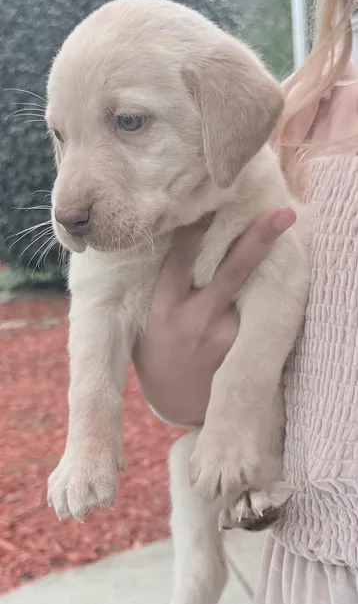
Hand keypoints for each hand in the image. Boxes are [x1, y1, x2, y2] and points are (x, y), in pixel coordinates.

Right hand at [133, 208, 295, 426]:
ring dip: (266, 258)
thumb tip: (178, 236)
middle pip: (230, 271)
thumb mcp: (147, 320)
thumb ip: (163, 285)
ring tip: (283, 222)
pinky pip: (257, 312)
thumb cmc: (158, 354)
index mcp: (163, 306)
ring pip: (250, 289)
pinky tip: (277, 269)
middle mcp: (194, 318)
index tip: (212, 195)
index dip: (198, 224)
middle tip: (281, 212)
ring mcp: (222, 335)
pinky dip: (267, 290)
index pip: (182, 256)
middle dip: (257, 239)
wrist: (176, 407)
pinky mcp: (241, 349)